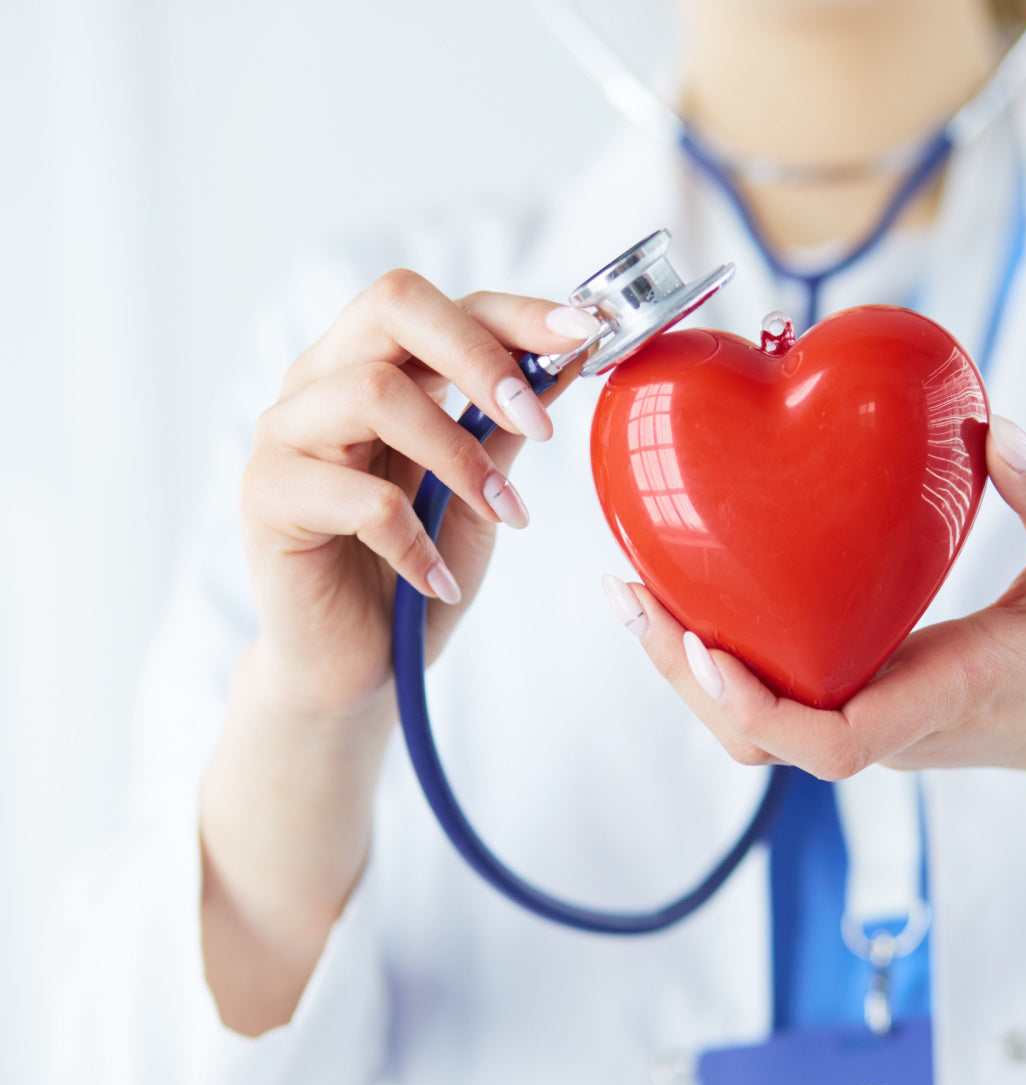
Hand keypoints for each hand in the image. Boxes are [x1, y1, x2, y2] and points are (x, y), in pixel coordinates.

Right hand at [240, 270, 598, 712]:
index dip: (515, 312)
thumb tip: (564, 359)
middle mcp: (319, 383)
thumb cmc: (418, 570)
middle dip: (482, 356)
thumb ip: (503, 428)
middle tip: (538, 422)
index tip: (584, 334)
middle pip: (393, 306)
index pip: (439, 305)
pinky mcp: (267, 497)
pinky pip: (360, 498)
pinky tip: (438, 577)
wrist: (356, 664)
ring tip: (505, 515)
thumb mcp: (478, 494)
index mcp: (370, 368)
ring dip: (460, 458)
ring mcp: (284, 435)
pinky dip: (417, 541)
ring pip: (376, 394)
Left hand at [604, 416, 1025, 817]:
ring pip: (751, 727)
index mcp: (944, 699)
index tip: (706, 644)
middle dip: (684, 674)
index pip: (833, 743)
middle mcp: (891, 723)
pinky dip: (717, 656)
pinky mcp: (860, 700)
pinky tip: (684, 594)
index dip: (757, 707)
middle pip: (756, 737)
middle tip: (630, 590)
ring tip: (633, 589)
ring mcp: (869, 719)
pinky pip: (772, 695)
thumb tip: (991, 430)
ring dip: (685, 666)